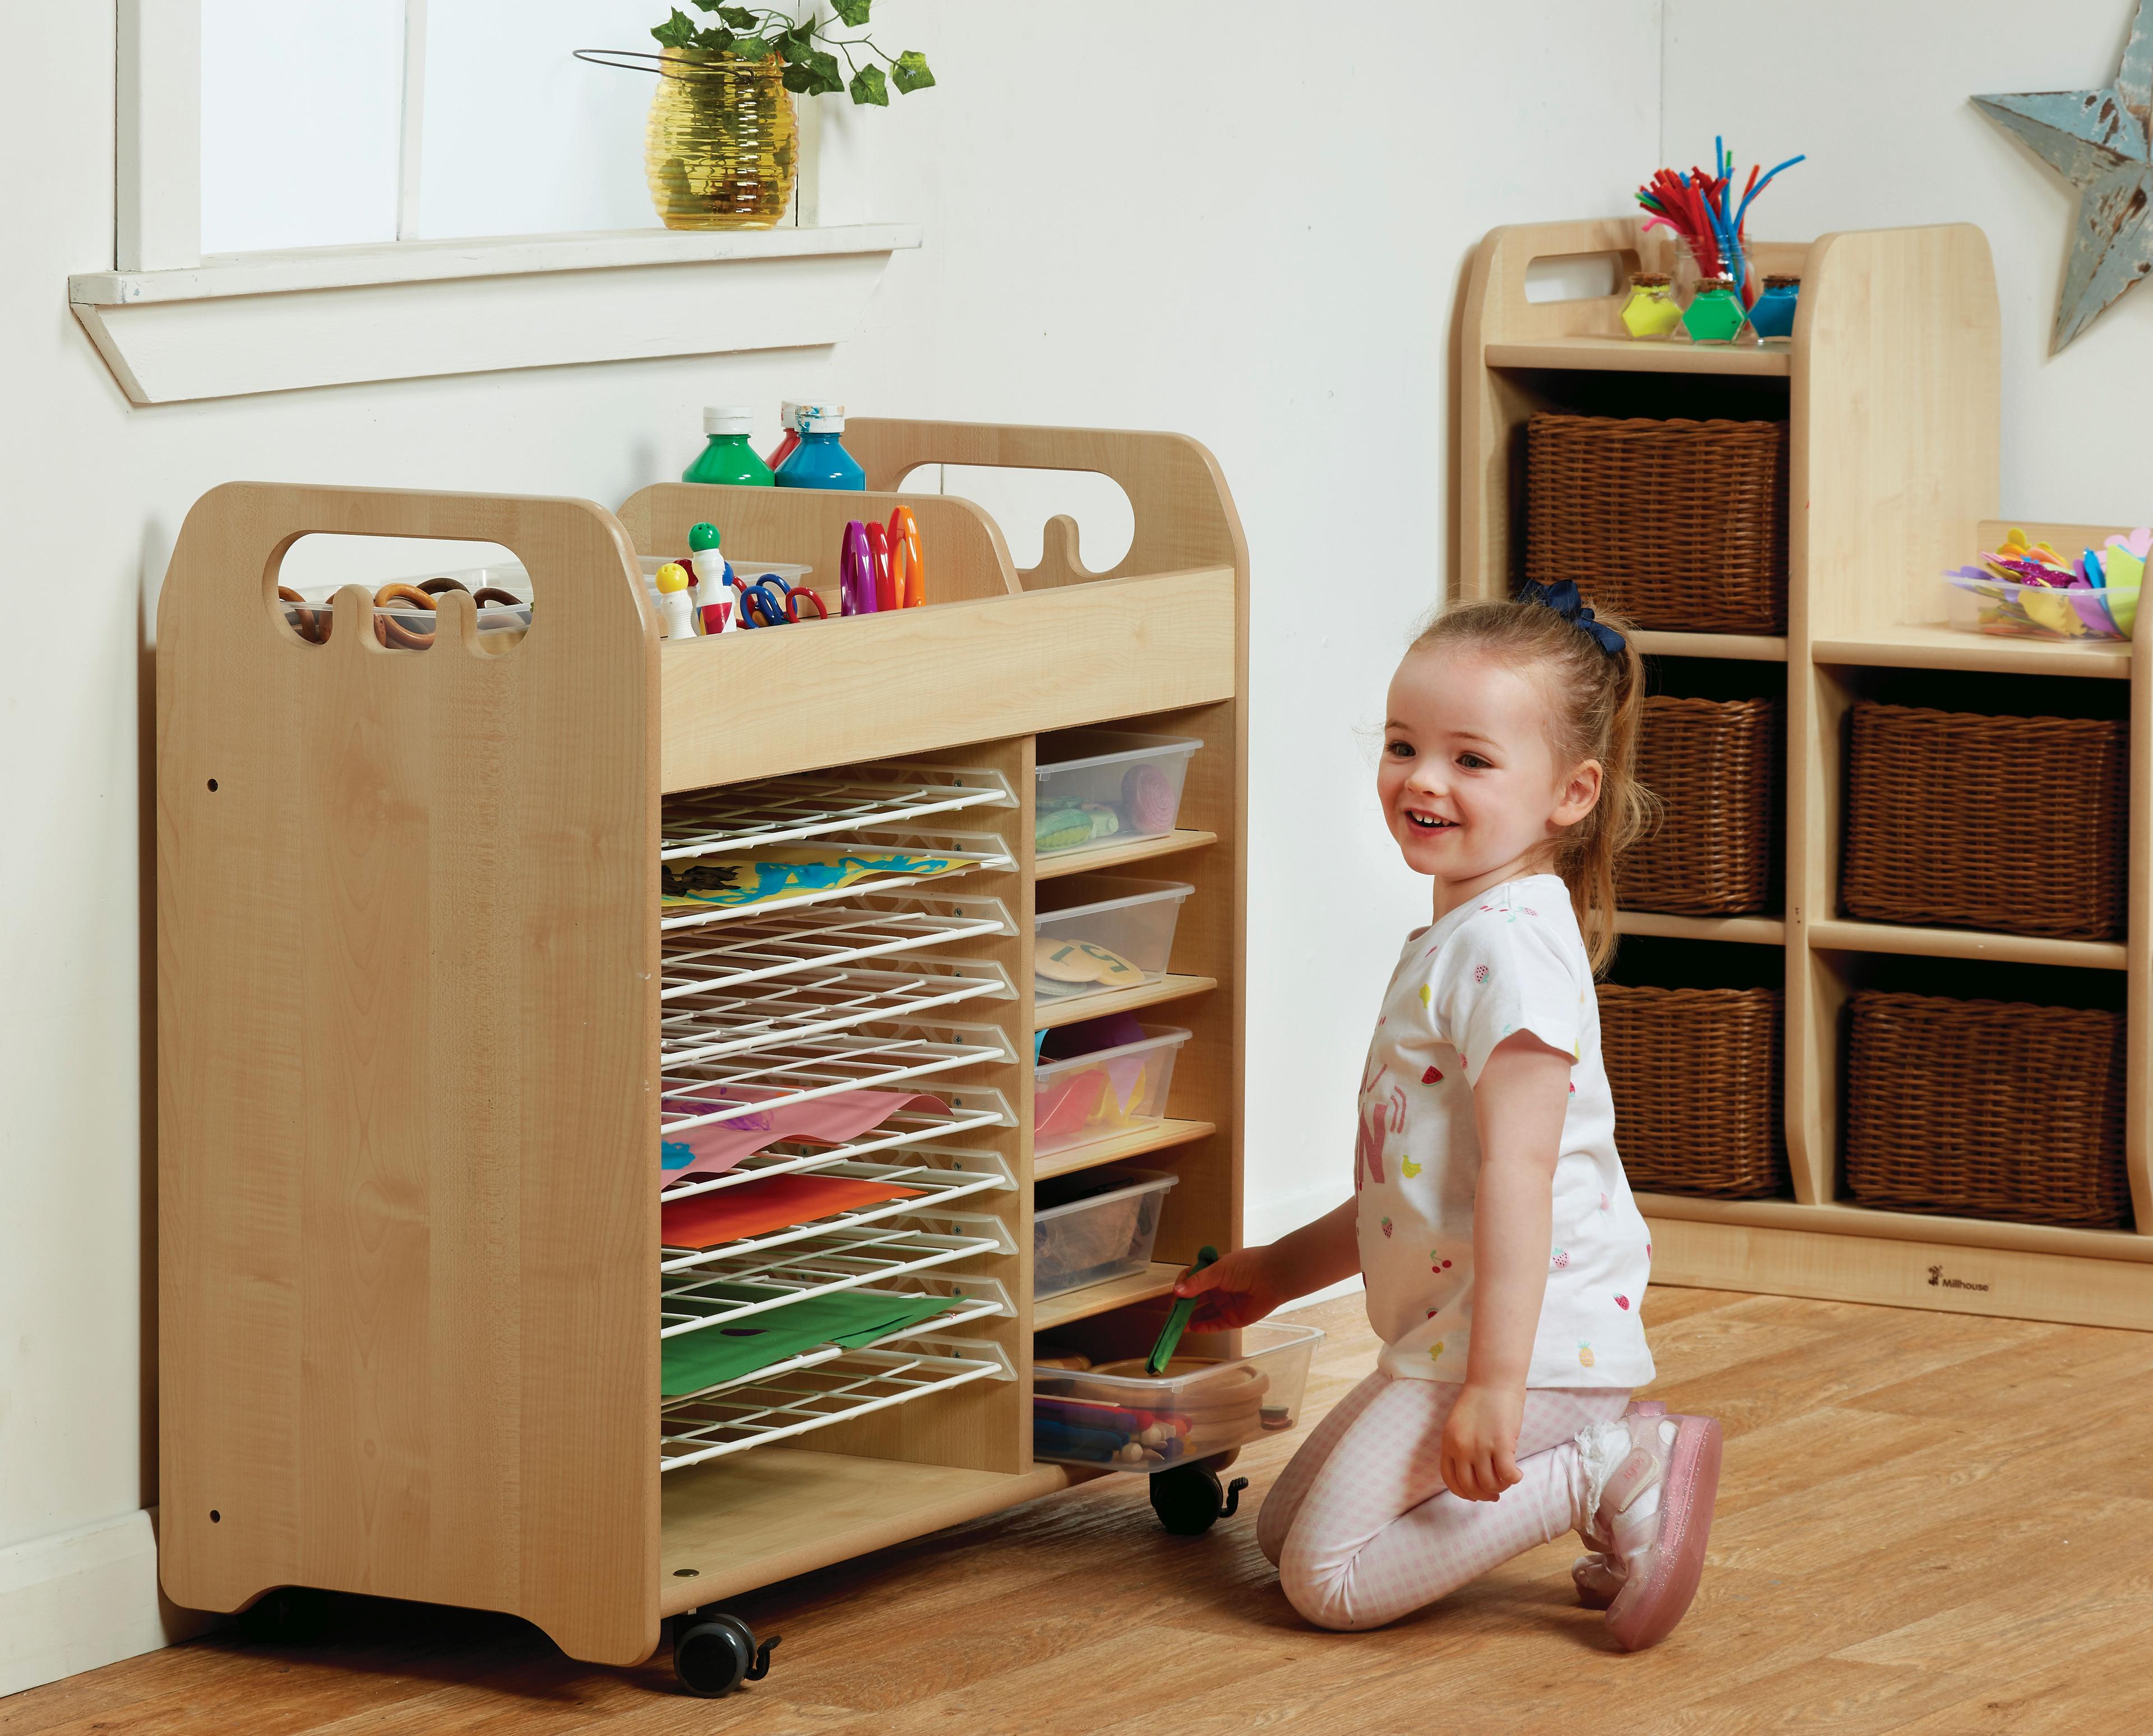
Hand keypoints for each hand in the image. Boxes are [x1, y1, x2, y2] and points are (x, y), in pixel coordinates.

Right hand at [1171, 1243, 1284, 1330]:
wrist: (1274, 1276)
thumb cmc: (1246, 1266)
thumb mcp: (1218, 1270)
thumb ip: (1198, 1282)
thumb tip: (1176, 1291)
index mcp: (1213, 1272)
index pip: (1191, 1280)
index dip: (1182, 1287)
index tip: (1175, 1295)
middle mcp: (1218, 1288)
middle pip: (1196, 1299)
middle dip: (1183, 1307)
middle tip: (1173, 1315)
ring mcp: (1226, 1304)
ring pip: (1204, 1313)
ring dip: (1191, 1319)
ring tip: (1180, 1326)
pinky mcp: (1234, 1318)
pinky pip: (1217, 1324)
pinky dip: (1205, 1327)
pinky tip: (1194, 1328)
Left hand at [1440, 1383, 1524, 1501]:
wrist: (1493, 1381)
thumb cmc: (1479, 1401)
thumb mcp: (1458, 1426)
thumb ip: (1461, 1447)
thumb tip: (1474, 1472)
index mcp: (1448, 1443)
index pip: (1450, 1480)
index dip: (1463, 1493)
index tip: (1475, 1495)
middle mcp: (1461, 1448)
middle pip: (1470, 1487)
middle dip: (1484, 1495)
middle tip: (1495, 1493)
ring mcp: (1480, 1447)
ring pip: (1490, 1484)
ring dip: (1500, 1487)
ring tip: (1507, 1479)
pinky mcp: (1501, 1445)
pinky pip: (1507, 1475)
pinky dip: (1514, 1479)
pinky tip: (1517, 1474)